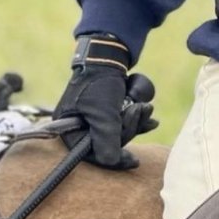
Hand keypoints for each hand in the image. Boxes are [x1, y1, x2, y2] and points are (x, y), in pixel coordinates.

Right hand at [53, 36, 157, 168]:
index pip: (92, 155)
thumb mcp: (103, 112)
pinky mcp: (108, 111)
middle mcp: (80, 128)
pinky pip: (125, 123)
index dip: (115, 159)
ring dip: (137, 120)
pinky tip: (148, 114)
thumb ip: (106, 137)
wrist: (108, 57)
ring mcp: (95, 120)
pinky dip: (138, 118)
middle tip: (138, 109)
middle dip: (130, 127)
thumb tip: (111, 162)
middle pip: (110, 143)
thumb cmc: (99, 83)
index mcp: (70, 131)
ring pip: (121, 132)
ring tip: (145, 106)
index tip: (134, 161)